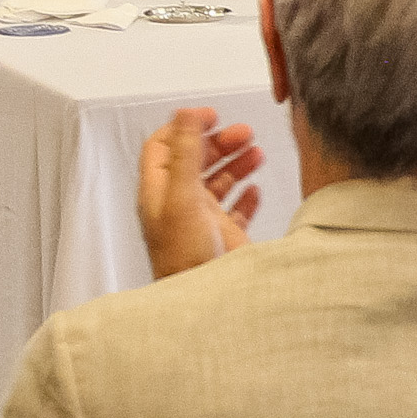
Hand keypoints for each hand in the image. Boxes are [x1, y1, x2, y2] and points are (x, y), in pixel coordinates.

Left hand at [137, 105, 263, 280]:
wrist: (203, 301)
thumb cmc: (184, 258)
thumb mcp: (182, 197)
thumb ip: (184, 155)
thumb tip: (184, 116)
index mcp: (160, 191)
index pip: (164, 147)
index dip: (185, 127)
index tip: (210, 116)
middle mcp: (179, 203)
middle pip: (196, 160)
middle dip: (219, 142)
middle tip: (244, 133)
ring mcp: (202, 220)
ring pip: (218, 181)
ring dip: (237, 163)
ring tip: (256, 152)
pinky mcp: (223, 237)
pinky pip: (236, 210)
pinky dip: (247, 195)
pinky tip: (255, 189)